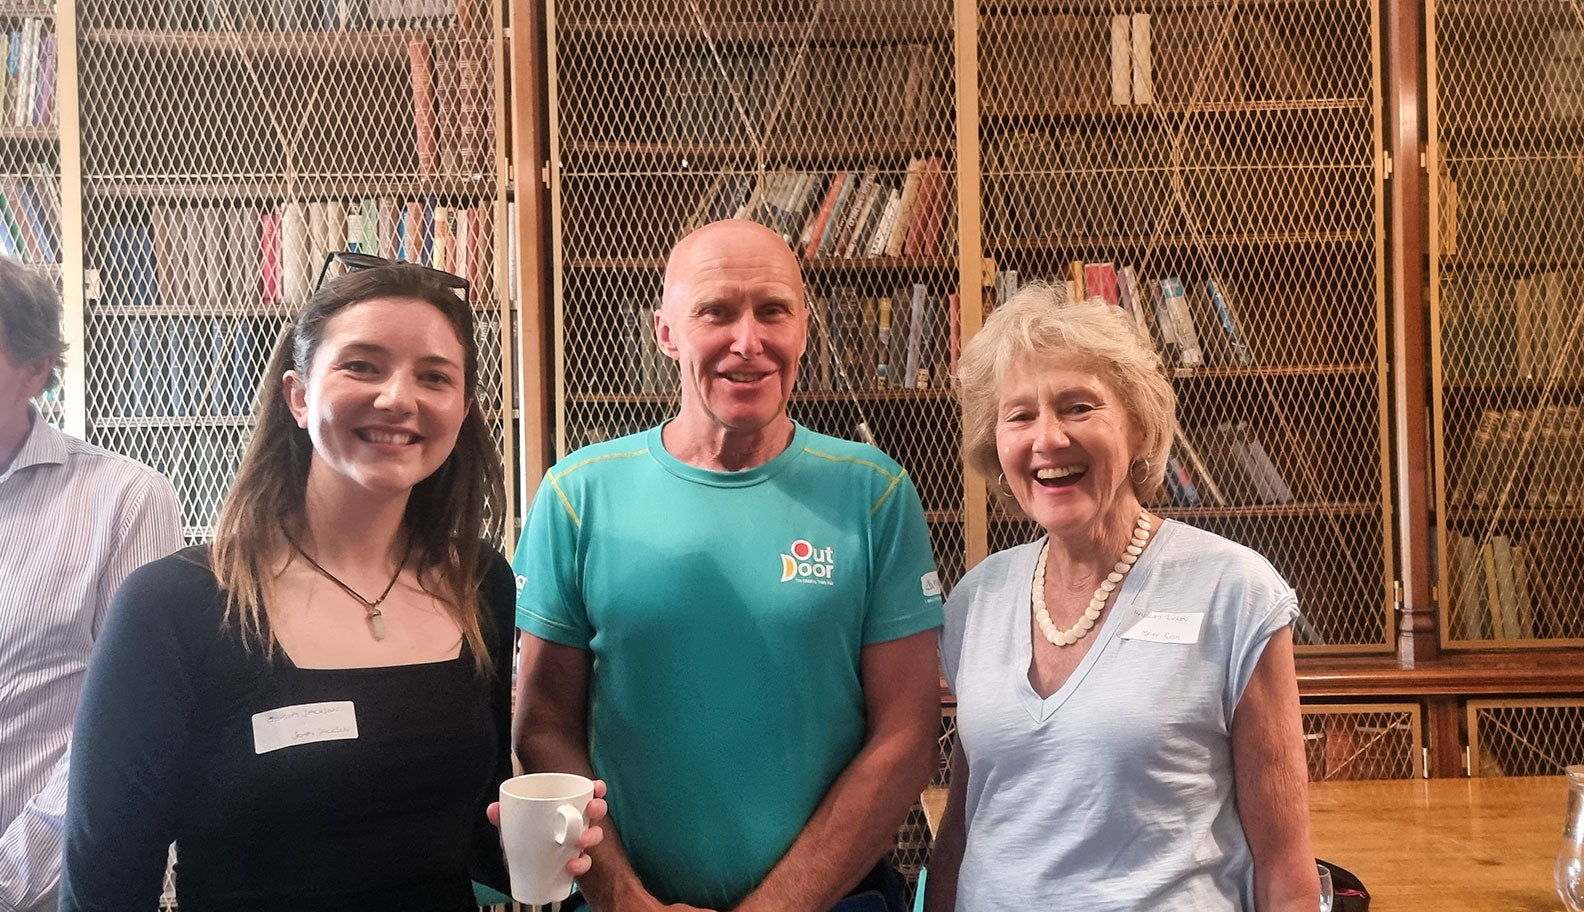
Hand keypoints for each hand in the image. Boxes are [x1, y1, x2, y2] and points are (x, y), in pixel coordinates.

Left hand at [487, 779, 608, 876]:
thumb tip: (493, 809)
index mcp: (566, 806)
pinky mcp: (577, 861)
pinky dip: (581, 863)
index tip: (597, 787)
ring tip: (579, 842)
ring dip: (592, 836)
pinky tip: (571, 865)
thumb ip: (504, 817)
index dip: (596, 788)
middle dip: (598, 808)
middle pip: (596, 811)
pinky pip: (586, 861)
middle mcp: (577, 822)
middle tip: (590, 811)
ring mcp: (579, 842)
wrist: (527, 870)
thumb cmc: (526, 839)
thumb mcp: (514, 827)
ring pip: (596, 834)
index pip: (586, 792)